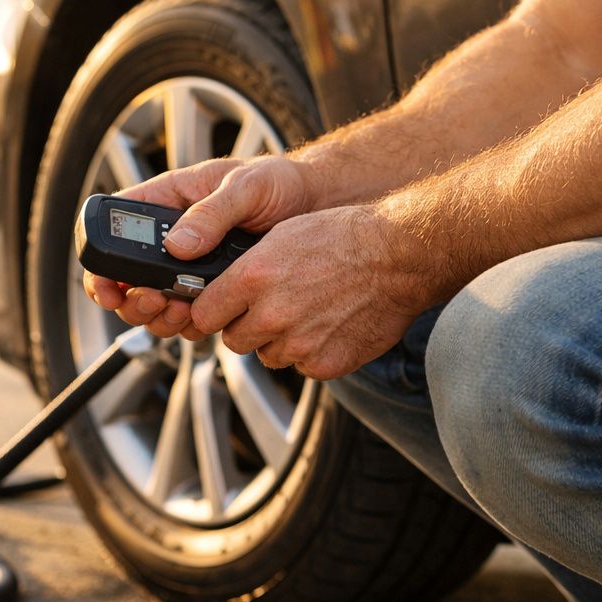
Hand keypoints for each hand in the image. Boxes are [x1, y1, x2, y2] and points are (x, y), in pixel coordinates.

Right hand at [84, 154, 314, 337]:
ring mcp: (189, 266)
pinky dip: (188, 325)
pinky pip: (187, 316)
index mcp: (167, 201)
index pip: (115, 229)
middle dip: (132, 299)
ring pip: (153, 303)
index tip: (108, 286)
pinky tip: (203, 317)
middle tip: (154, 301)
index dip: (100, 262)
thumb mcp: (246, 186)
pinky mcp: (212, 290)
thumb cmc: (279, 183)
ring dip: (158, 316)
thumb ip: (211, 212)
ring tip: (179, 310)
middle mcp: (172, 236)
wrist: (317, 207)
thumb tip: (177, 244)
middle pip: (126, 278)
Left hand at [187, 205, 428, 379]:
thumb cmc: (344, 238)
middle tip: (272, 307)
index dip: (212, 311)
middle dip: (247, 327)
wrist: (397, 257)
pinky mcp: (323, 364)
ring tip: (308, 311)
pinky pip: (301, 365)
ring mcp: (298, 343)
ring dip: (280, 340)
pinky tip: (329, 325)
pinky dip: (311, 351)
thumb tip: (219, 293)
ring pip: (267, 355)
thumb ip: (244, 269)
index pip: (203, 314)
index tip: (219, 309)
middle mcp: (271, 314)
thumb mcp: (282, 236)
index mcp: (254, 277)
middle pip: (233, 340)